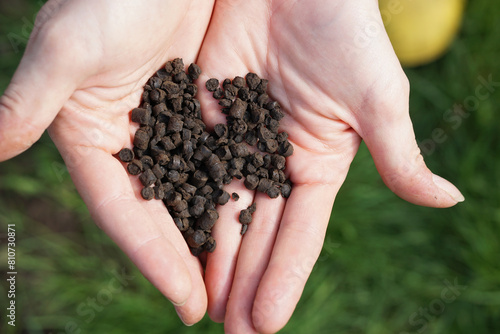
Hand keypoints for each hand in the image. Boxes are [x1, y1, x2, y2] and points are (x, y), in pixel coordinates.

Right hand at [0, 0, 214, 324]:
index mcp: (92, 135)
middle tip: (211, 307)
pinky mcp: (199, 107)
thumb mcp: (70, 47)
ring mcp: (167, 124)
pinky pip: (217, 157)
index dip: (153, 258)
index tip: (184, 301)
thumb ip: (31, 99)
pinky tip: (252, 218)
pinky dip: (230, 188)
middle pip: (160, 211)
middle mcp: (130, 138)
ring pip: (191, 190)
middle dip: (183, 260)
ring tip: (236, 278)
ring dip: (211, 233)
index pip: (125, 212)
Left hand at [197, 1, 463, 332]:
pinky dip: (179, 202)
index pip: (300, 234)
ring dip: (210, 257)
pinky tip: (169, 242)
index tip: (268, 324)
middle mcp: (275, 159)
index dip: (283, 278)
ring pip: (219, 207)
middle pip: (256, 232)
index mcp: (318, 163)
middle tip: (231, 333)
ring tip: (200, 304)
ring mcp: (237, 138)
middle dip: (244, 283)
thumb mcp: (376, 96)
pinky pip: (189, 164)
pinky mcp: (204, 112)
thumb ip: (399, 154)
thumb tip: (447, 201)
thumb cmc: (345, 31)